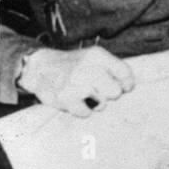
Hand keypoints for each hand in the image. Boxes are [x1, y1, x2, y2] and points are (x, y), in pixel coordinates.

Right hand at [17, 45, 133, 116]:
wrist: (39, 67)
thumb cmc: (72, 66)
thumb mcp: (92, 58)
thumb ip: (111, 69)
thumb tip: (129, 88)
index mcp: (97, 56)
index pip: (125, 73)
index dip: (127, 85)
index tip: (123, 88)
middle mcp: (88, 68)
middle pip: (115, 92)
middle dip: (108, 94)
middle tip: (97, 91)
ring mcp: (76, 83)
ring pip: (102, 104)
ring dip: (94, 102)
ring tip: (82, 93)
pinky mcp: (66, 98)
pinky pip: (87, 113)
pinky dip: (81, 110)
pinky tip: (74, 100)